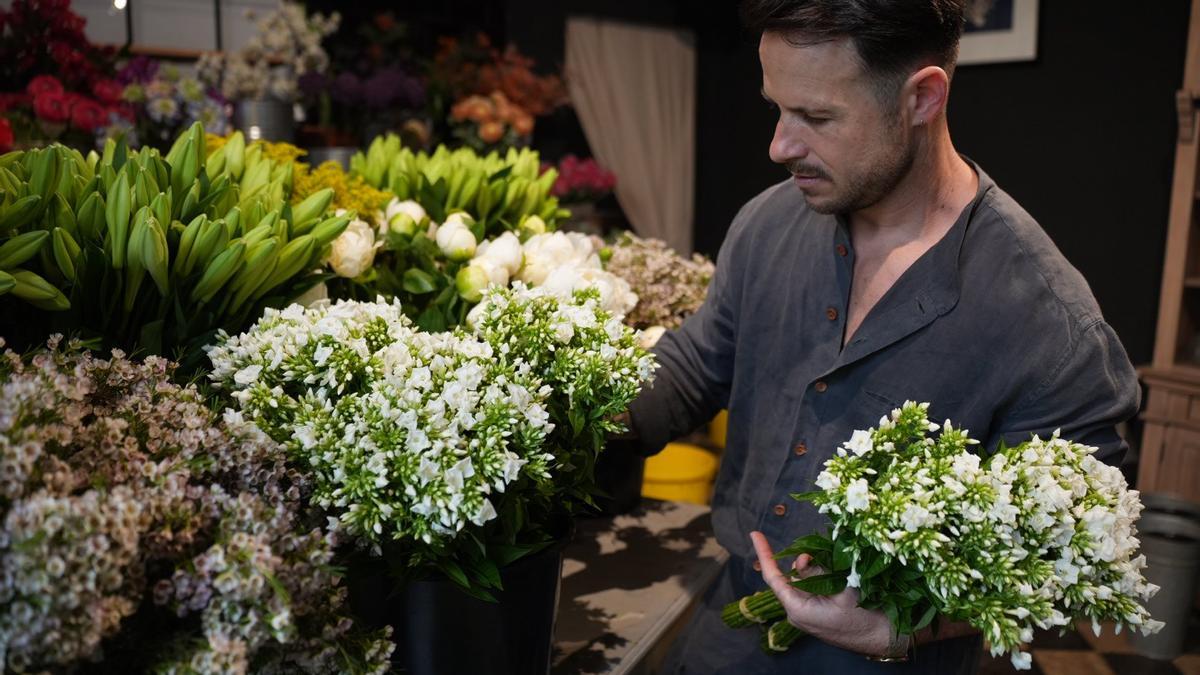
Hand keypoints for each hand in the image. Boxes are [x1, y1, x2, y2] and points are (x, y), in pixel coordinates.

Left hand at [750, 531, 895, 656]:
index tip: (755, 534)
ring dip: (820, 569)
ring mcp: (809, 610)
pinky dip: (825, 575)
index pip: (773, 577)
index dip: (765, 554)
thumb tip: (803, 557)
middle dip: (807, 560)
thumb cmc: (864, 618)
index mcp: (798, 608)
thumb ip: (818, 571)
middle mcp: (799, 610)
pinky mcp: (820, 609)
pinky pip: (816, 585)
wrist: (885, 638)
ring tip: (840, 575)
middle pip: (794, 573)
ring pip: (807, 577)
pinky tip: (841, 578)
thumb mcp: (843, 589)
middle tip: (822, 555)